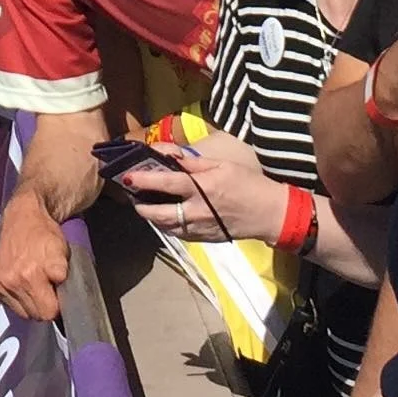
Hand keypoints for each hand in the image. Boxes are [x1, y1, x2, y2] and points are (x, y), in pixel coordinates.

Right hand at [0, 191, 70, 320]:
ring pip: (23, 312)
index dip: (57, 304)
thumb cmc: (45, 235)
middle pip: (35, 315)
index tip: (58, 291)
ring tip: (34, 283)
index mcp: (29, 275)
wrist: (22, 217)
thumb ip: (63, 278)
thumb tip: (66, 302)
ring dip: (31, 302)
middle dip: (44, 304)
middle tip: (47, 286)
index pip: (49, 313)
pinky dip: (18, 298)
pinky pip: (10, 305)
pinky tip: (22, 283)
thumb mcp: (62, 254)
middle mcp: (10, 281)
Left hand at [119, 143, 284, 242]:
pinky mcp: (206, 239)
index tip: (126, 177)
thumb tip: (168, 157)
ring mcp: (201, 229)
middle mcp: (197, 211)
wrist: (272, 214)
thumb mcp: (220, 165)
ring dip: (152, 217)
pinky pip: (179, 234)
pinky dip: (167, 225)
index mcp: (201, 189)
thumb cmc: (247, 184)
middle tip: (133, 196)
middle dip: (140, 206)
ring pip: (166, 227)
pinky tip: (166, 216)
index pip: (164, 184)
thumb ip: (191, 163)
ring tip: (146, 205)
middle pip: (159, 214)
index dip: (142, 181)